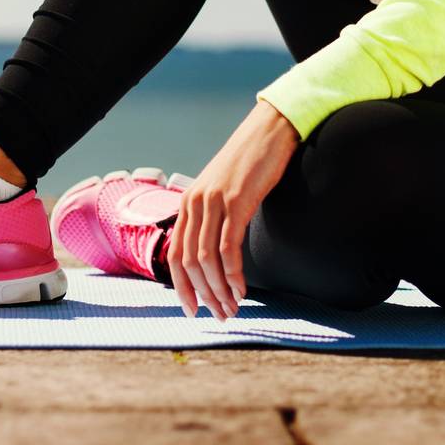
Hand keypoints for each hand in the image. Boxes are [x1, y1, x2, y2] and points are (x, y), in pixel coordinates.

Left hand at [166, 100, 299, 321]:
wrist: (269, 130)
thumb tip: (211, 253)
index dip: (182, 288)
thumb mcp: (222, 189)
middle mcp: (195, 202)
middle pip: (189, 263)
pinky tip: (242, 288)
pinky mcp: (237, 200)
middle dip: (204, 295)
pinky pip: (229, 246)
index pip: (175, 255)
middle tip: (221, 315)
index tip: (193, 311)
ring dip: (219, 289)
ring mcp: (215, 201)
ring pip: (207, 259)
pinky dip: (233, 273)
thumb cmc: (250, 163)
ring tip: (233, 307)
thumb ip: (212, 215)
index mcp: (188, 202)